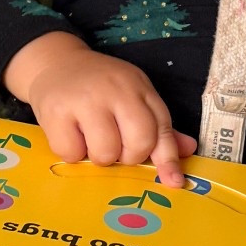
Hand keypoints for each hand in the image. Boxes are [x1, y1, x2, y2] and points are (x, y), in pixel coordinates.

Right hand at [2, 30, 195, 186]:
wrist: (55, 63)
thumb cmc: (99, 87)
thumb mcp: (133, 97)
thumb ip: (159, 126)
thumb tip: (189, 149)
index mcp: (139, 87)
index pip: (162, 128)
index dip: (168, 159)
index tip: (173, 182)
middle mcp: (115, 90)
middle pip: (138, 144)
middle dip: (128, 157)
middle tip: (116, 147)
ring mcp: (84, 99)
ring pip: (104, 153)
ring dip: (98, 156)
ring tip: (89, 138)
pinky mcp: (55, 111)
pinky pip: (72, 154)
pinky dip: (71, 152)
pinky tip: (70, 133)